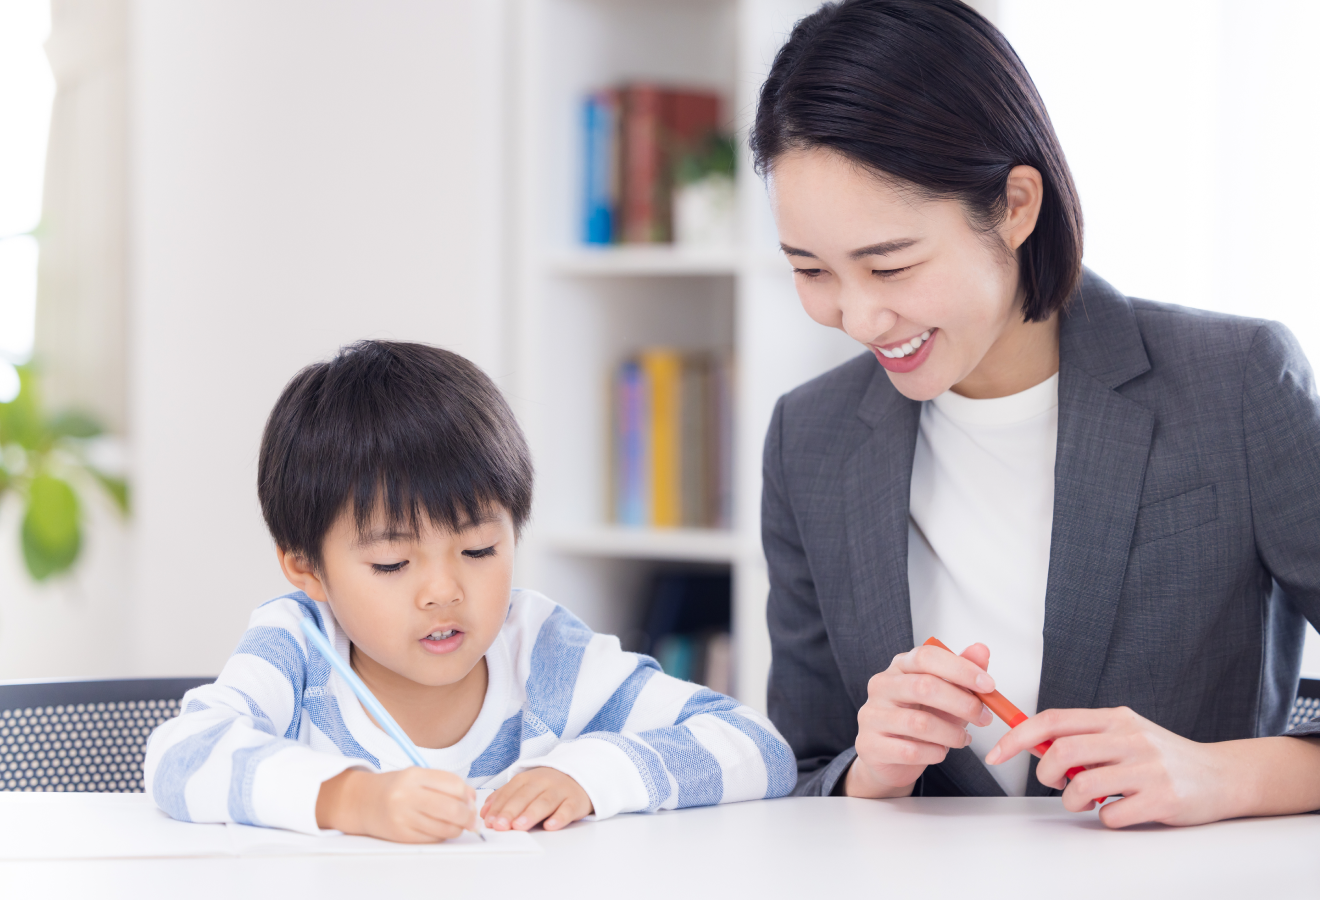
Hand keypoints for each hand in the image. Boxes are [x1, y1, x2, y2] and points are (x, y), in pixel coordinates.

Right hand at [315, 767, 478, 842]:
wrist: (362, 802)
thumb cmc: (396, 787)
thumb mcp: (418, 776)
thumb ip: (445, 784)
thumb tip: (472, 799)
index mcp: (414, 775)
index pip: (454, 784)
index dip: (468, 794)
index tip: (471, 800)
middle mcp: (407, 795)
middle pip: (452, 809)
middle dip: (468, 816)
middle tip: (472, 819)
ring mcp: (403, 817)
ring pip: (445, 828)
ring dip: (457, 829)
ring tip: (455, 824)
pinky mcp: (402, 835)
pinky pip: (433, 839)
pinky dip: (442, 835)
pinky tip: (438, 829)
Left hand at [481, 767, 592, 831]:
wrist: (579, 776)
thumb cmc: (547, 786)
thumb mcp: (525, 787)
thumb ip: (504, 797)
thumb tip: (485, 812)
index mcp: (528, 778)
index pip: (511, 791)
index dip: (499, 806)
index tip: (489, 821)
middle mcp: (543, 782)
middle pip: (525, 796)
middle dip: (511, 811)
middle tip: (500, 825)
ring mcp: (560, 791)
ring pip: (545, 802)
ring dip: (531, 814)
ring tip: (519, 826)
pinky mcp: (575, 801)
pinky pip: (567, 809)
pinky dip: (559, 817)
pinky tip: (550, 826)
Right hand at [845, 642, 994, 798]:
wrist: (889, 757)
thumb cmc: (919, 720)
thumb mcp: (945, 695)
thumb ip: (962, 674)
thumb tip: (981, 650)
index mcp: (899, 667)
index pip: (926, 656)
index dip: (960, 668)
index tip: (988, 685)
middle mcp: (882, 686)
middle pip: (923, 686)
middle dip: (962, 703)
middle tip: (984, 717)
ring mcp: (872, 715)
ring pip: (919, 723)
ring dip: (952, 733)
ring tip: (963, 738)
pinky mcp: (870, 745)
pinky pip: (910, 750)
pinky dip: (935, 753)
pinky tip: (941, 751)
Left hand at [985, 706, 1237, 826]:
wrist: (1222, 776)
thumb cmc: (1162, 756)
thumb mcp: (1124, 733)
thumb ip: (1084, 736)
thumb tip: (1033, 744)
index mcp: (1115, 718)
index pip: (1052, 720)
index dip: (1017, 737)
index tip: (995, 753)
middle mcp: (1130, 737)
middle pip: (1061, 752)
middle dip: (1044, 774)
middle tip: (1053, 784)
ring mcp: (1148, 768)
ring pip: (1082, 786)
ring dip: (1073, 800)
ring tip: (1085, 801)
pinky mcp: (1163, 799)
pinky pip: (1112, 815)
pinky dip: (1105, 818)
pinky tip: (1120, 810)